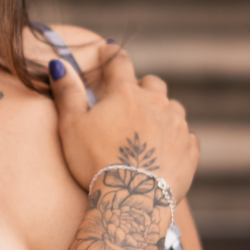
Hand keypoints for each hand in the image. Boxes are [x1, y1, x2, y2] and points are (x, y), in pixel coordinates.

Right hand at [49, 43, 198, 199]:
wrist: (132, 201)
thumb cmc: (95, 161)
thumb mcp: (72, 126)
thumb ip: (67, 92)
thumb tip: (59, 64)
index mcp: (126, 93)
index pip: (119, 62)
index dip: (111, 53)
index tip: (107, 49)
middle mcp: (157, 103)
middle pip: (153, 84)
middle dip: (141, 87)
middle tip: (129, 98)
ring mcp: (177, 126)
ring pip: (172, 108)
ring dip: (160, 112)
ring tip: (147, 127)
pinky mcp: (189, 150)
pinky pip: (186, 136)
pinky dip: (175, 138)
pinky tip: (163, 149)